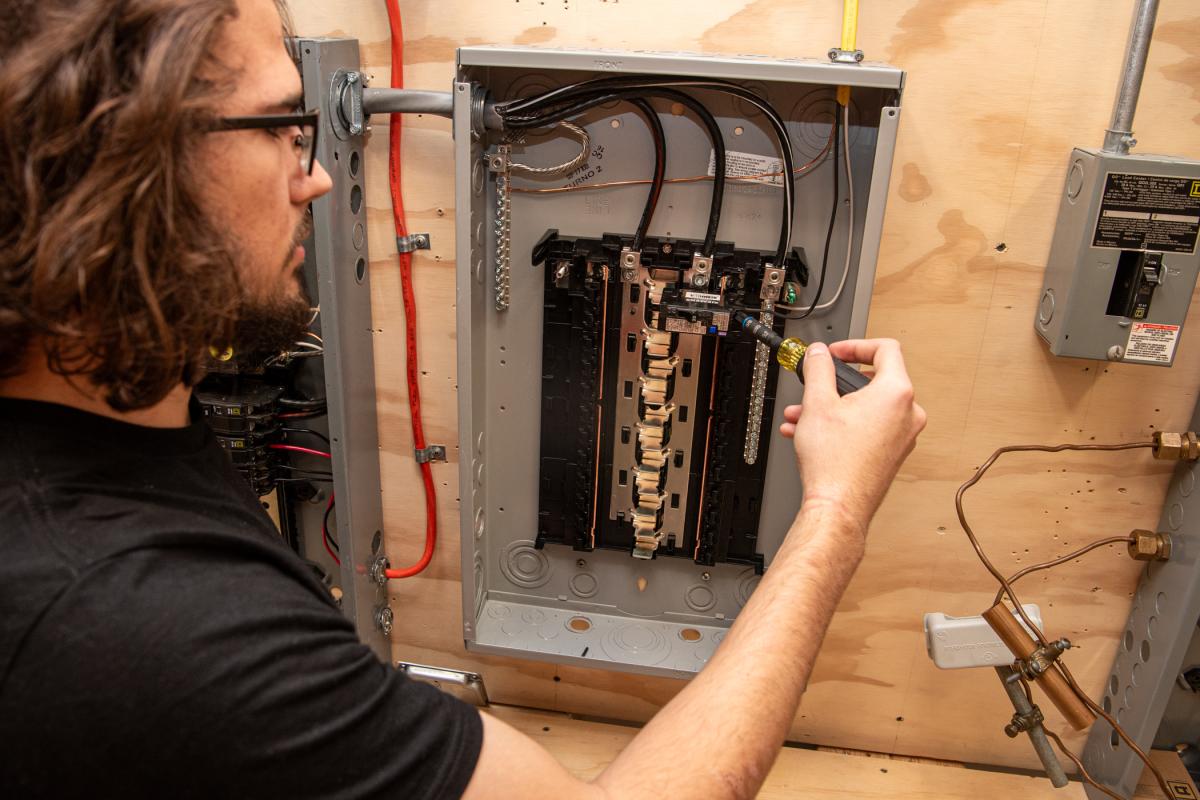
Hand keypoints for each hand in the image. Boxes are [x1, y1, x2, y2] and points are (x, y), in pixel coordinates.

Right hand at [779, 339, 925, 534]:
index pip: (885, 350)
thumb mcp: (817, 403)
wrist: (839, 506)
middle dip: (836, 383)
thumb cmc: (834, 463)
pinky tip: (812, 433)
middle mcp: (908, 413)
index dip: (856, 346)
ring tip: (803, 416)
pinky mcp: (893, 453)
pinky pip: (868, 428)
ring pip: (866, 408)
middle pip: (873, 380)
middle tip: (815, 385)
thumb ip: (819, 369)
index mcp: (896, 393)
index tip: (835, 353)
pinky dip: (843, 425)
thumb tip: (819, 354)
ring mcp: (903, 436)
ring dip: (833, 407)